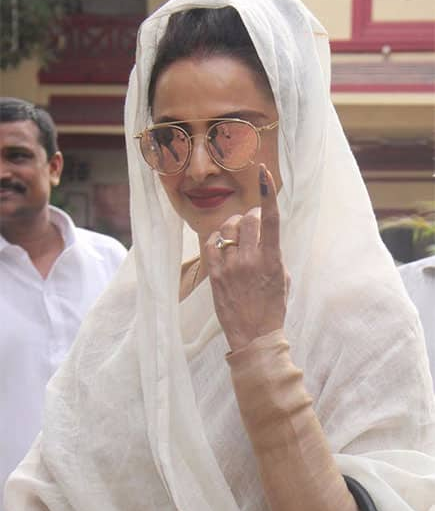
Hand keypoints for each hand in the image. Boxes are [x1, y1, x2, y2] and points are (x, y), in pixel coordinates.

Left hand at [205, 164, 289, 351]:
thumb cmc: (272, 307)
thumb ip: (274, 254)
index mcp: (272, 260)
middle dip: (251, 217)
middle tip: (252, 227)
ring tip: (237, 241)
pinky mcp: (215, 274)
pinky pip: (211, 244)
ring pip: (228, 228)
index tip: (264, 173)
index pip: (270, 220)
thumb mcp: (282, 279)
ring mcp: (231, 266)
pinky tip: (223, 250)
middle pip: (248, 219)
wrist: (254, 337)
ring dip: (234, 228)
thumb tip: (264, 236)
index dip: (268, 194)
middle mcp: (251, 259)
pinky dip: (217, 241)